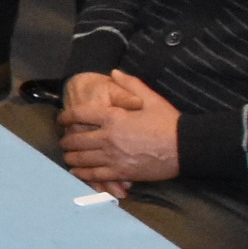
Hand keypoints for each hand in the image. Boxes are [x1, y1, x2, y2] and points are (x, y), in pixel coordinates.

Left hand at [56, 68, 177, 189]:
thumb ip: (130, 84)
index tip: (62, 118)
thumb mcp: (151, 98)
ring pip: (81, 159)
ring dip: (71, 157)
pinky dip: (82, 174)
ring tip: (68, 156)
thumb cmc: (168, 121)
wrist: (185, 147)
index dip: (66, 116)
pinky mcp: (120, 173)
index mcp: (113, 117)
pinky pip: (94, 175)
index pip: (79, 115)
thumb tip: (114, 72)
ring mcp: (113, 157)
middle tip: (64, 140)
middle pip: (76, 140)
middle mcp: (108, 137)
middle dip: (66, 140)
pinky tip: (77, 172)